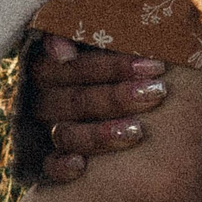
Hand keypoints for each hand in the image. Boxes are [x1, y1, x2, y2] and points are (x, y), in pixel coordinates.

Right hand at [26, 36, 169, 182]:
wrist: (107, 103)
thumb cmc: (109, 66)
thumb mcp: (96, 44)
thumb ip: (81, 35)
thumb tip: (62, 52)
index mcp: (48, 66)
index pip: (77, 66)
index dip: (115, 67)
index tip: (155, 66)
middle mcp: (43, 98)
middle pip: (77, 100)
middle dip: (120, 97)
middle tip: (159, 92)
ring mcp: (45, 131)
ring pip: (66, 134)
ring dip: (101, 133)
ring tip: (138, 131)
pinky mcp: (47, 161)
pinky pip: (48, 167)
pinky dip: (62, 167)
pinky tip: (82, 166)